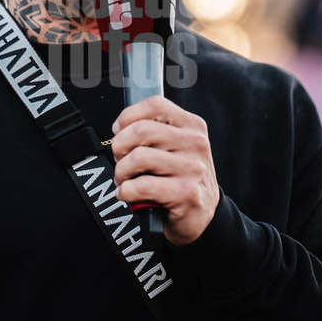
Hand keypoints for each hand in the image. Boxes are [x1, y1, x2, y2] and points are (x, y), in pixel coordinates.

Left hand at [110, 95, 219, 245]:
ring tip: (125, 180)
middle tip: (120, 160)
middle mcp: (195, 143)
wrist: (202, 216)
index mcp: (192, 126)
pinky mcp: (186, 193)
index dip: (128, 116)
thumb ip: (154, 131)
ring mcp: (193, 168)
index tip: (119, 130)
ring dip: (121, 172)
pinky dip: (126, 191)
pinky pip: (141, 186)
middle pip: (141, 130)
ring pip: (138, 157)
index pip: (155, 104)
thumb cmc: (180, 178)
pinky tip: (129, 194)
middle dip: (120, 146)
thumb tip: (120, 127)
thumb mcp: (175, 147)